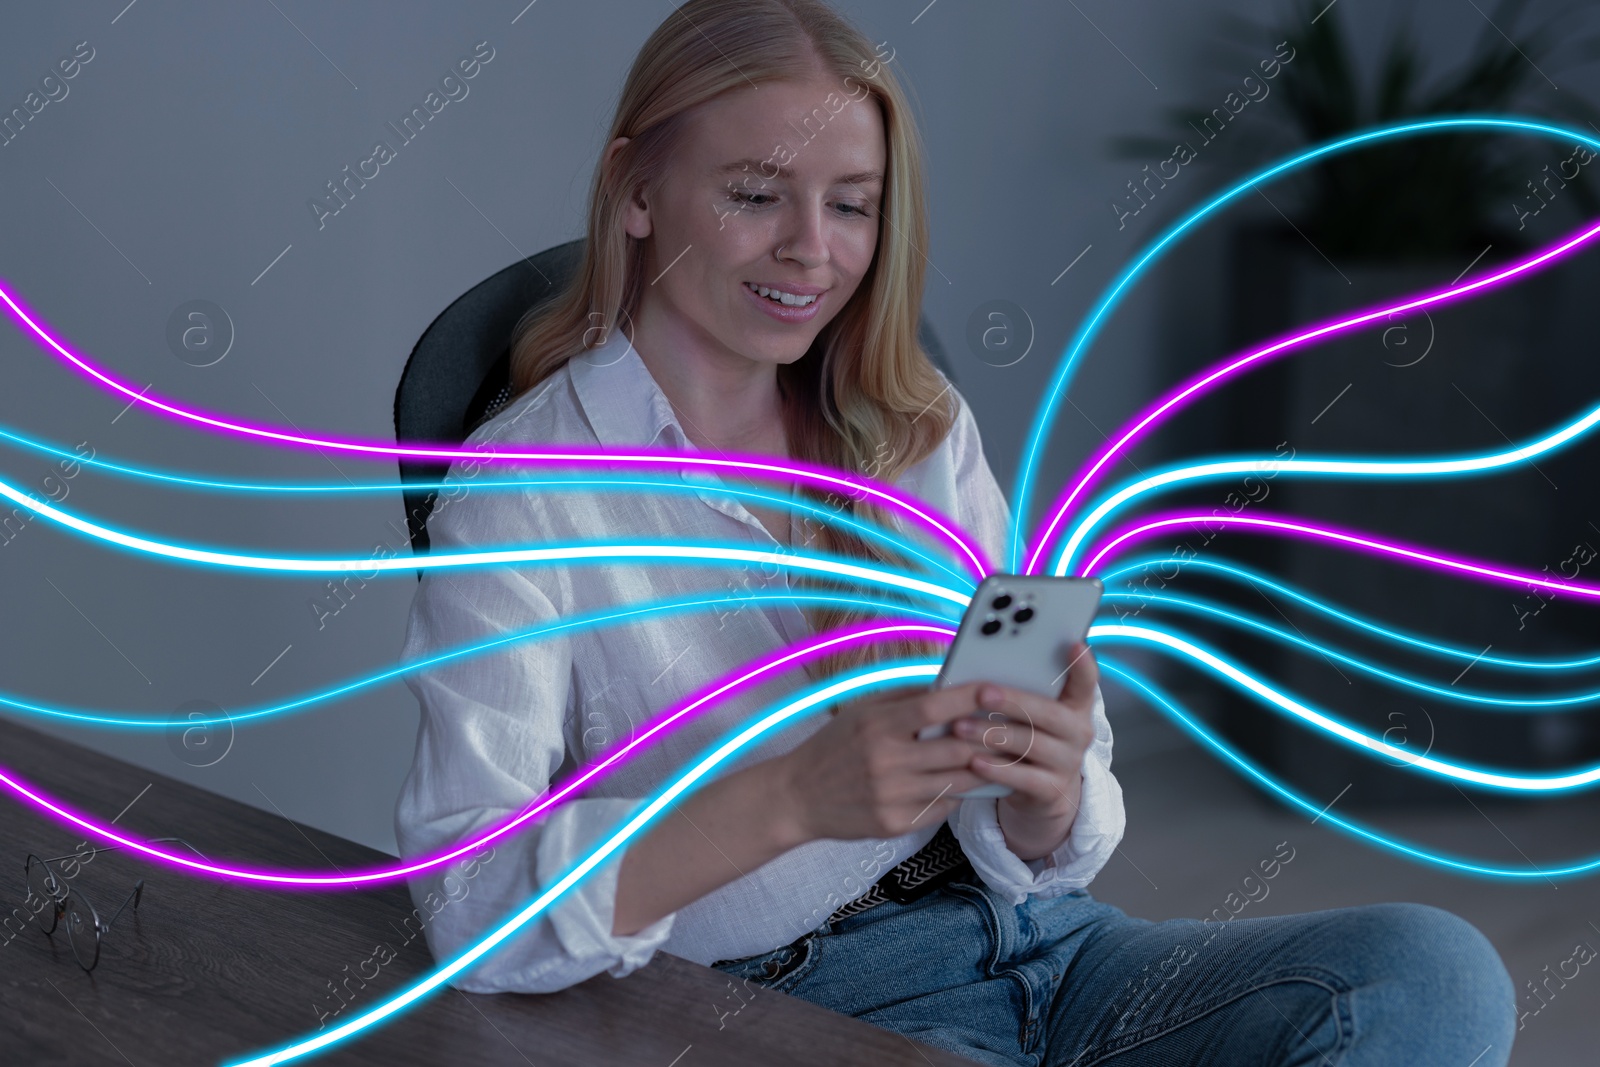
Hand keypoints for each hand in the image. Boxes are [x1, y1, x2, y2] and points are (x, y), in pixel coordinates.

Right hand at [775, 681, 994, 841]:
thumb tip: (950, 687)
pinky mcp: (895, 824)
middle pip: (956, 748)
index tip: (997, 691)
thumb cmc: (833, 747)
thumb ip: (904, 699)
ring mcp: (892, 796)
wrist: (796, 796)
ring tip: (1004, 757)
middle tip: (1015, 729)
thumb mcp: (861, 712)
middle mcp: (885, 761)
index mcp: (877, 725)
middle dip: (990, 738)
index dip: (970, 697)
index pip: (934, 707)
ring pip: (958, 781)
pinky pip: (943, 806)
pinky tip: (967, 783)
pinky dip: (958, 793)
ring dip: (984, 768)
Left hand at [951, 642, 1098, 860]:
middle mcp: (1078, 732)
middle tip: (982, 693)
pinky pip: (1023, 778)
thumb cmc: (1027, 737)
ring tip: (961, 728)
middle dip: (1014, 701)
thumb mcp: (1030, 714)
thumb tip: (976, 673)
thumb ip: (1019, 691)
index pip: (1086, 681)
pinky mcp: (1052, 790)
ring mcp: (1068, 763)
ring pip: (1030, 744)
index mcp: (1075, 706)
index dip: (1082, 665)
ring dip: (993, 734)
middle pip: (1049, 713)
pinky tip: (974, 762)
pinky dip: (997, 770)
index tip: (1073, 645)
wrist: (1041, 792)